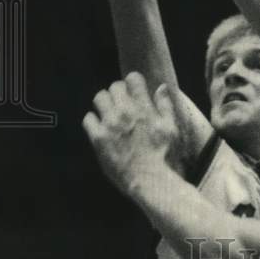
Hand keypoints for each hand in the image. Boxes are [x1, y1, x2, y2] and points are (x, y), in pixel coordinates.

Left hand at [83, 73, 180, 197]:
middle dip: (118, 92)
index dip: (132, 82)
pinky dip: (93, 121)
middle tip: (120, 102)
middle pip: (114, 87)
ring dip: (104, 103)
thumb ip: (165, 105)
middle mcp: (125, 112)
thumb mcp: (171, 128)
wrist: (150, 180)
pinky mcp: (98, 138)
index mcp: (143, 107)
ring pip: (99, 98)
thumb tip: (161, 87)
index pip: (132, 78)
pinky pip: (88, 119)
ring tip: (108, 113)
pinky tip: (100, 128)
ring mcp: (110, 124)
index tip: (133, 89)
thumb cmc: (163, 155)